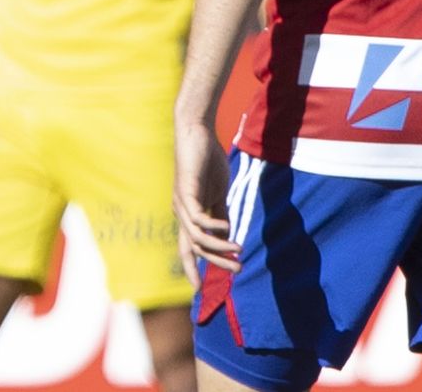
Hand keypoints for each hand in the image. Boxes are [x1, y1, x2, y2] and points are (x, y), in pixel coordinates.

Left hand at [173, 120, 235, 287]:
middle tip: (238, 271)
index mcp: (188, 215)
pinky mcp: (186, 193)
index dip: (192, 268)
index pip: (188, 248)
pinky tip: (229, 232)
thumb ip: (221, 214)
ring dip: (220, 249)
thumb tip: (227, 236)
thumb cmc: (207, 161)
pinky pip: (198, 220)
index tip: (200, 288)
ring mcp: (182, 204)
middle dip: (215, 264)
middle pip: (194, 249)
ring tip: (240, 253)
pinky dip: (214, 229)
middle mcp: (181, 214)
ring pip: (198, 238)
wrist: (196, 133)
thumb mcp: (218, 193)